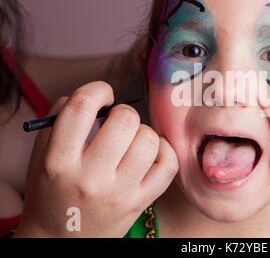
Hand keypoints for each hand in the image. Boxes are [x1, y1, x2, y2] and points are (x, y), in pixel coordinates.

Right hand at [14, 81, 178, 236]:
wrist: (61, 239)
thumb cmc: (53, 190)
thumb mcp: (42, 154)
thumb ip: (61, 118)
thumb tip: (98, 95)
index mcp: (58, 161)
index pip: (80, 107)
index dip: (98, 89)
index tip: (103, 96)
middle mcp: (90, 178)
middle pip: (125, 121)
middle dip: (124, 113)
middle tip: (117, 124)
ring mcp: (119, 193)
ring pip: (149, 140)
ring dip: (143, 132)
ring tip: (132, 141)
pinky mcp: (140, 203)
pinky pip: (168, 164)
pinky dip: (164, 150)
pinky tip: (150, 152)